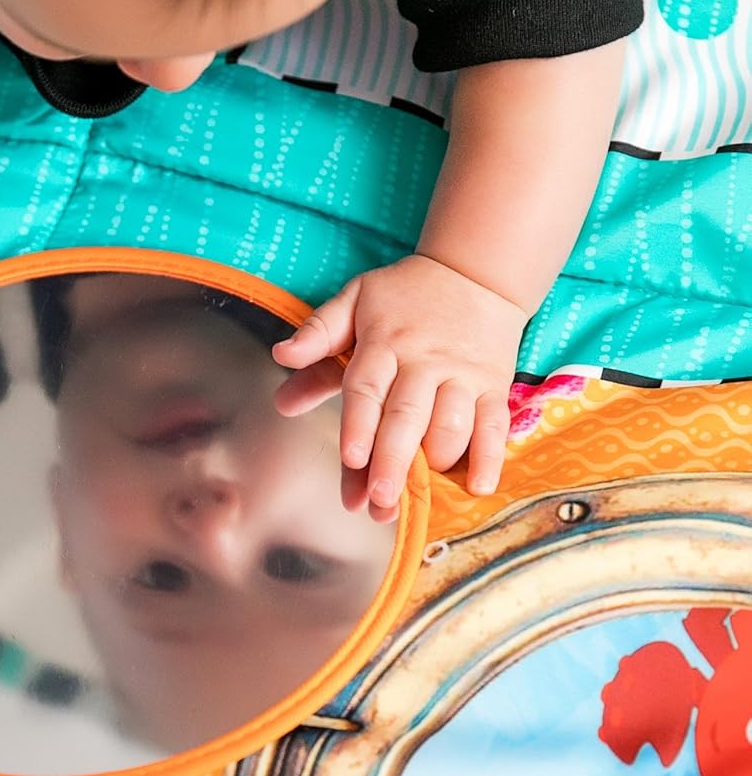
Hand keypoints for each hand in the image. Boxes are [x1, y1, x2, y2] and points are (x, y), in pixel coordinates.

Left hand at [270, 255, 523, 519]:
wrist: (473, 273)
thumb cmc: (403, 294)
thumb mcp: (354, 299)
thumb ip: (317, 333)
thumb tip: (280, 356)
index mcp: (383, 341)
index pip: (367, 388)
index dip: (359, 425)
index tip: (350, 459)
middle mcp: (424, 361)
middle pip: (407, 416)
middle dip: (393, 461)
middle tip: (380, 501)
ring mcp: (462, 375)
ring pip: (452, 425)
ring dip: (435, 465)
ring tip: (416, 500)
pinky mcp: (493, 386)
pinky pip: (494, 425)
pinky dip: (489, 458)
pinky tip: (476, 488)